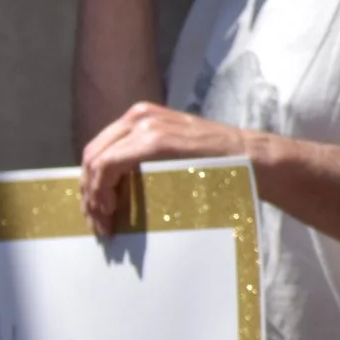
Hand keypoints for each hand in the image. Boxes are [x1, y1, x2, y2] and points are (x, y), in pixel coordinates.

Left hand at [79, 101, 253, 233]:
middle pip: (92, 155)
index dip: (89, 182)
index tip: (93, 211)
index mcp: (140, 118)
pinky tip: (111, 209)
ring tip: (103, 223)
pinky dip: (103, 189)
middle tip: (95, 223)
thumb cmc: (216, 163)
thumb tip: (111, 190)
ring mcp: (146, 125)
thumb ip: (141, 161)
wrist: (252, 158)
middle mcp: (138, 116)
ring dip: (94, 196)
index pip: (99, 149)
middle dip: (87, 192)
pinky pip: (111, 165)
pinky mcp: (155, 140)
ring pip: (96, 161)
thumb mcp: (170, 155)